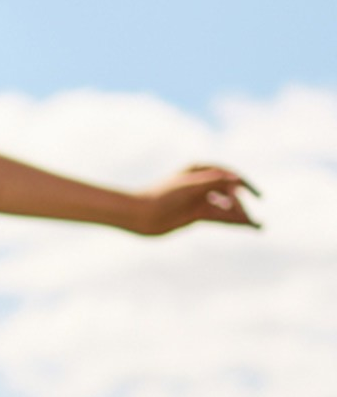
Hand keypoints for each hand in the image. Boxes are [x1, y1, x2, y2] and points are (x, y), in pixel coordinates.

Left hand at [131, 164, 259, 236]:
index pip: (230, 177)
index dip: (246, 186)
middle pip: (229, 194)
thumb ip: (213, 182)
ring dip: (241, 216)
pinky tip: (245, 226)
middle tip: (253, 221)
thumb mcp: (189, 186)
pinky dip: (231, 221)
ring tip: (257, 226)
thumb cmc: (161, 197)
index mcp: (201, 170)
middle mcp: (203, 183)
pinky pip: (218, 217)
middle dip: (242, 206)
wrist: (138, 215)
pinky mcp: (195, 214)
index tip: (257, 197)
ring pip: (226, 207)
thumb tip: (238, 181)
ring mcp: (200, 199)